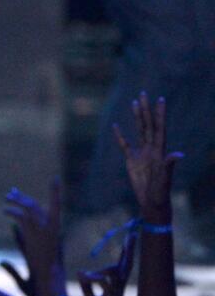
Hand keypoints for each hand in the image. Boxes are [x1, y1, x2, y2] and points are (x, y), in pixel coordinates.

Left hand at [0, 179, 64, 295]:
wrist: (51, 292)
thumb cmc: (38, 293)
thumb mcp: (22, 281)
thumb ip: (11, 271)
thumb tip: (0, 261)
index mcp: (41, 251)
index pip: (30, 231)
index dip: (22, 220)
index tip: (13, 211)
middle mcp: (43, 241)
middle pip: (35, 215)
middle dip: (24, 202)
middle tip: (12, 192)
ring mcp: (43, 236)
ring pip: (33, 212)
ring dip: (21, 201)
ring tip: (9, 195)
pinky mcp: (41, 234)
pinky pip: (30, 216)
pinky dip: (21, 207)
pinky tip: (7, 208)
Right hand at [113, 93, 182, 223]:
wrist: (152, 201)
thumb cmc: (161, 190)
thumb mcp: (165, 177)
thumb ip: (169, 164)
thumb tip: (179, 155)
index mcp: (159, 150)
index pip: (159, 128)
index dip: (160, 114)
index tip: (160, 99)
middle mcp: (151, 148)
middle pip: (148, 125)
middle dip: (146, 109)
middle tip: (144, 94)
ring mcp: (141, 153)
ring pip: (139, 130)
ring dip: (137, 117)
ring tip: (135, 102)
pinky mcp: (132, 160)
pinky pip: (125, 145)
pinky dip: (120, 136)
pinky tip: (116, 126)